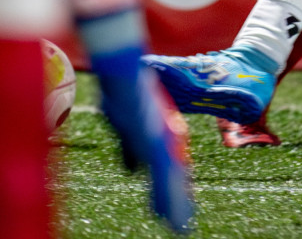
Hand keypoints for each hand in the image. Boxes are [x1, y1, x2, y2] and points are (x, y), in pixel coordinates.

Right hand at [97, 58, 195, 232]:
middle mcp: (167, 142)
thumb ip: (129, 151)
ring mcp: (164, 145)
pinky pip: (166, 182)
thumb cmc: (120, 94)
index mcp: (161, 137)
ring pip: (172, 184)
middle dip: (176, 200)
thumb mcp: (123, 127)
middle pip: (174, 177)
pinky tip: (174, 219)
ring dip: (175, 208)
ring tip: (179, 228)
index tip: (176, 202)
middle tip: (181, 223)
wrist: (124, 79)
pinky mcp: (158, 148)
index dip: (174, 186)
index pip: (170, 167)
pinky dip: (170, 203)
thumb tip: (132, 173)